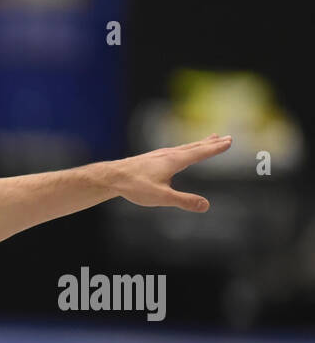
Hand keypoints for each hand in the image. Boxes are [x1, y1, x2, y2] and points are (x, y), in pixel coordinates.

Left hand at [109, 134, 231, 211]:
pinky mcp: (151, 158)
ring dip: (199, 143)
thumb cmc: (135, 186)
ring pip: (184, 147)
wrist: (112, 177)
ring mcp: (160, 155)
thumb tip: (205, 205)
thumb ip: (184, 201)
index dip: (215, 148)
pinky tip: (181, 152)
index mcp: (175, 161)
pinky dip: (185, 147)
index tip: (229, 141)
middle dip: (211, 143)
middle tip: (227, 137)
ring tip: (210, 138)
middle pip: (195, 146)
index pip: (200, 152)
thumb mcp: (162, 197)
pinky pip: (174, 150)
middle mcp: (169, 154)